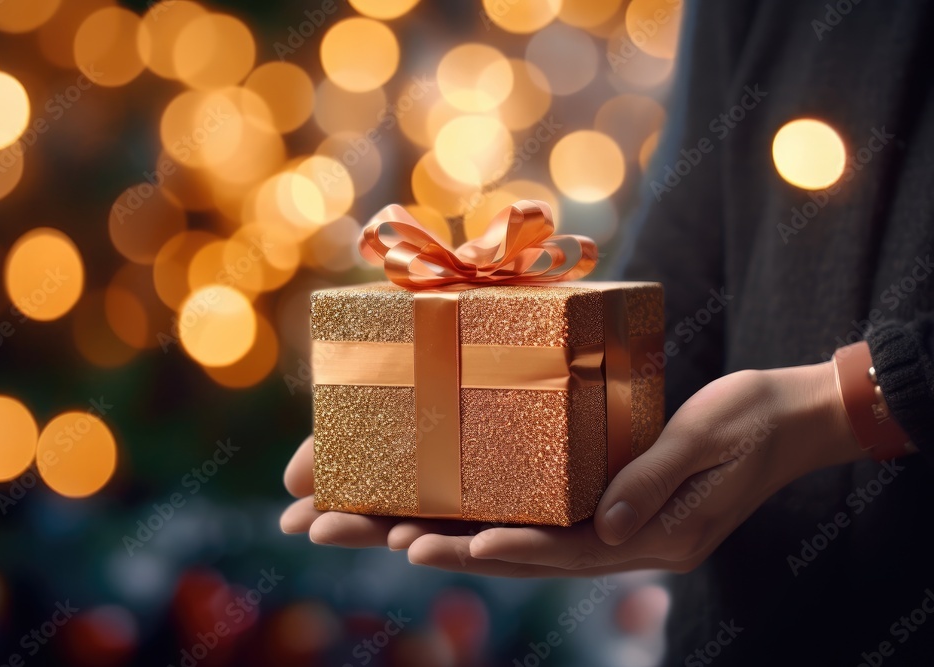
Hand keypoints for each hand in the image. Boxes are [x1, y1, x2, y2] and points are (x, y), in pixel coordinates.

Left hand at [281, 361, 862, 576]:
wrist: (788, 418)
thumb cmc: (753, 422)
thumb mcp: (711, 442)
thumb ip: (653, 482)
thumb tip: (601, 525)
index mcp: (643, 535)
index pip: (552, 548)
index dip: (484, 547)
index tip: (418, 542)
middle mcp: (612, 539)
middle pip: (504, 548)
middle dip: (417, 537)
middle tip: (333, 531)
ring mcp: (601, 524)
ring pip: (502, 534)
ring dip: (426, 529)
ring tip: (351, 524)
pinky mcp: (594, 500)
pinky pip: (523, 511)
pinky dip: (472, 511)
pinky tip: (422, 509)